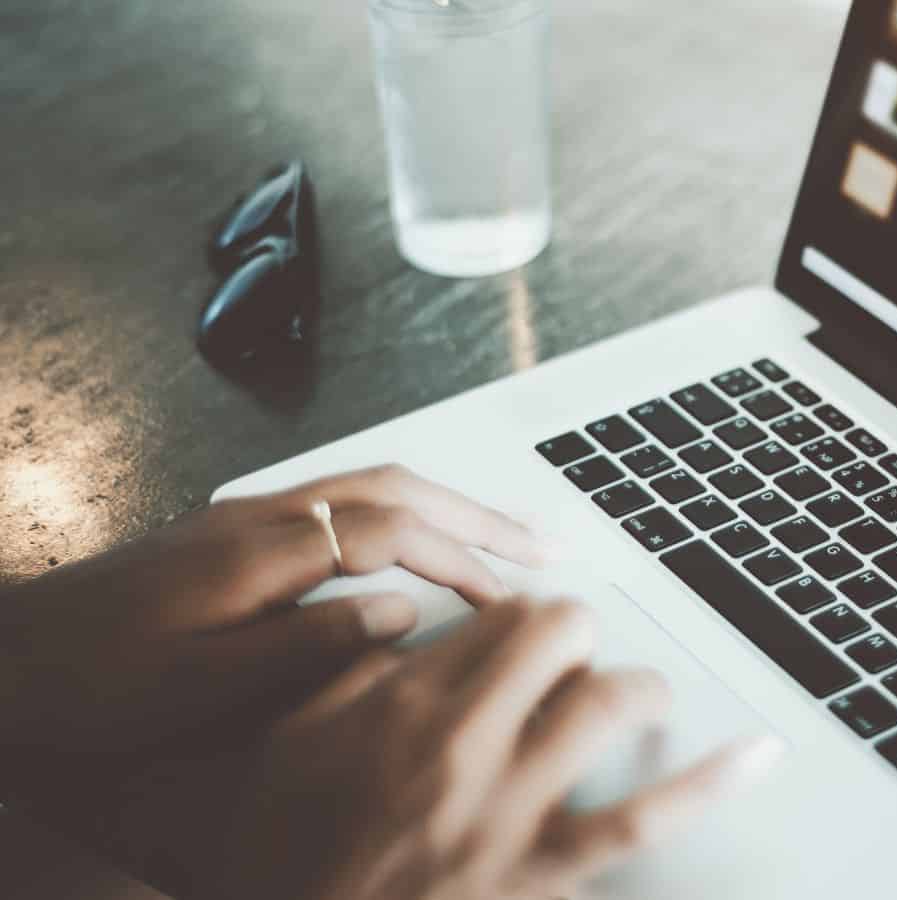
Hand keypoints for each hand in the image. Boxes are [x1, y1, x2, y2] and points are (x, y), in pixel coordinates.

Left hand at [0, 464, 542, 762]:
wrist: (5, 658)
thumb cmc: (90, 681)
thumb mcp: (200, 684)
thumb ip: (307, 644)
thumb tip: (404, 611)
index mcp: (261, 551)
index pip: (392, 534)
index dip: (464, 561)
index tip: (512, 599)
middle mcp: (260, 516)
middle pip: (396, 487)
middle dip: (480, 512)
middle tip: (546, 541)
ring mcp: (246, 515)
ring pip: (371, 483)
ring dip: (447, 504)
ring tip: (505, 531)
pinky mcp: (232, 529)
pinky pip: (342, 495)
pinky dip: (403, 507)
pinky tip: (417, 533)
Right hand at [213, 600, 783, 899]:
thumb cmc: (280, 855)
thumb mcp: (288, 747)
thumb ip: (350, 676)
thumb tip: (411, 626)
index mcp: (399, 705)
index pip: (499, 616)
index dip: (527, 618)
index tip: (529, 635)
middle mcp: (461, 745)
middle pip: (560, 636)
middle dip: (579, 635)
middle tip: (577, 658)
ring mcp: (507, 812)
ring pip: (605, 706)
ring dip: (636, 689)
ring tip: (644, 695)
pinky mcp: (538, 875)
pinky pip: (637, 824)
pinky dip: (705, 784)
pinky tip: (757, 755)